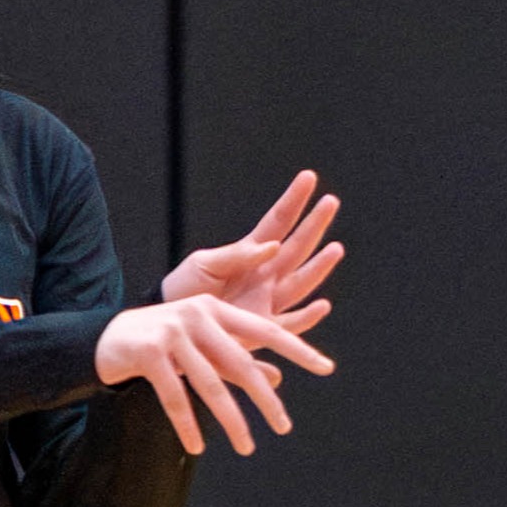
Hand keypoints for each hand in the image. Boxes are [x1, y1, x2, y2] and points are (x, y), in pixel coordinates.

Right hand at [96, 293, 334, 455]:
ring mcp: (172, 333)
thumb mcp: (202, 346)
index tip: (326, 367)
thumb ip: (237, 359)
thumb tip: (278, 381)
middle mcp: (197, 316)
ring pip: (210, 385)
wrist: (107, 339)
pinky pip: (174, 397)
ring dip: (231, 420)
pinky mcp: (149, 353)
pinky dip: (187, 425)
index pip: (265, 330)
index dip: (297, 349)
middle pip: (241, 363)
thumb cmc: (162, 343)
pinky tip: (197, 447)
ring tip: (247, 446)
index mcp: (215, 309)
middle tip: (284, 425)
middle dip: (265, 398)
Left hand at [164, 169, 345, 318]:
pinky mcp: (262, 329)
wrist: (171, 327)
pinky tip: (322, 305)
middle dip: (314, 225)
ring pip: (301, 282)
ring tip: (336, 248)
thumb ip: (235, 255)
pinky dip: (307, 317)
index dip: (293, 201)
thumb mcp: (202, 264)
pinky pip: (290, 324)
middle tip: (331, 201)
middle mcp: (265, 275)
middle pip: (297, 247)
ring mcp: (266, 301)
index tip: (308, 177)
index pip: (277, 222)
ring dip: (319, 266)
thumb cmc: (183, 290)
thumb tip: (272, 245)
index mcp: (250, 254)